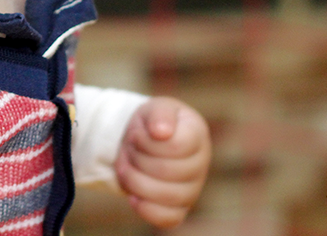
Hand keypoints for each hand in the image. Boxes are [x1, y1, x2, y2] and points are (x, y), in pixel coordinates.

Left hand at [114, 96, 210, 227]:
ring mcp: (192, 188)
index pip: (176, 146)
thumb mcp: (155, 108)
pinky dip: (145, 208)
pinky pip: (168, 219)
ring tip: (125, 167)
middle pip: (167, 171)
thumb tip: (161, 133)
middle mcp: (200, 164)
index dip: (147, 141)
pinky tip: (132, 195)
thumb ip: (160, 114)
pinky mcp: (180, 208)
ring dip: (135, 181)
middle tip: (129, 148)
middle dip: (137, 158)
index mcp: (197, 134)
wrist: (143, 140)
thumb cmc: (152, 122)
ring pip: (166, 197)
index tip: (138, 133)